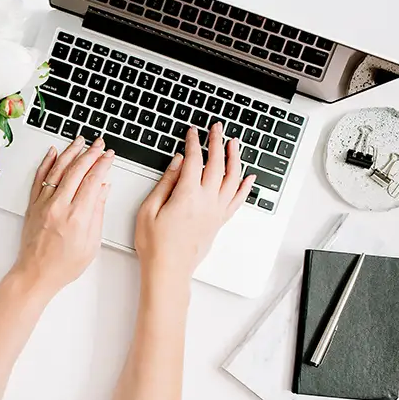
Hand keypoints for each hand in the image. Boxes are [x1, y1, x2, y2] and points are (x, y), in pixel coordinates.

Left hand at [11, 136, 114, 295]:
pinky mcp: (33, 205)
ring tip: (80, 141)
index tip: (109, 156)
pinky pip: (39, 178)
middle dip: (90, 153)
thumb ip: (98, 213)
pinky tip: (53, 152)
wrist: (36, 274)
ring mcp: (44, 204)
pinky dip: (46, 163)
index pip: (93, 180)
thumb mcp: (91, 243)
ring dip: (70, 152)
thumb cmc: (63, 265)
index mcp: (77, 217)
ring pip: (58, 170)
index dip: (103, 164)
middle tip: (99, 143)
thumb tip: (103, 189)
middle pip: (77, 170)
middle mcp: (59, 207)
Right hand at [135, 123, 254, 279]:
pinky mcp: (219, 222)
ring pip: (232, 179)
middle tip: (216, 129)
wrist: (168, 270)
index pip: (194, 161)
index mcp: (187, 196)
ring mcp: (216, 212)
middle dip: (217, 143)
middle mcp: (206, 202)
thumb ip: (165, 183)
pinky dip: (245, 187)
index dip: (193, 143)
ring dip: (235, 159)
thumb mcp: (149, 209)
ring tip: (234, 144)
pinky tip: (249, 178)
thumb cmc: (155, 245)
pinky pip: (237, 200)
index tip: (192, 132)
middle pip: (216, 165)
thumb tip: (178, 163)